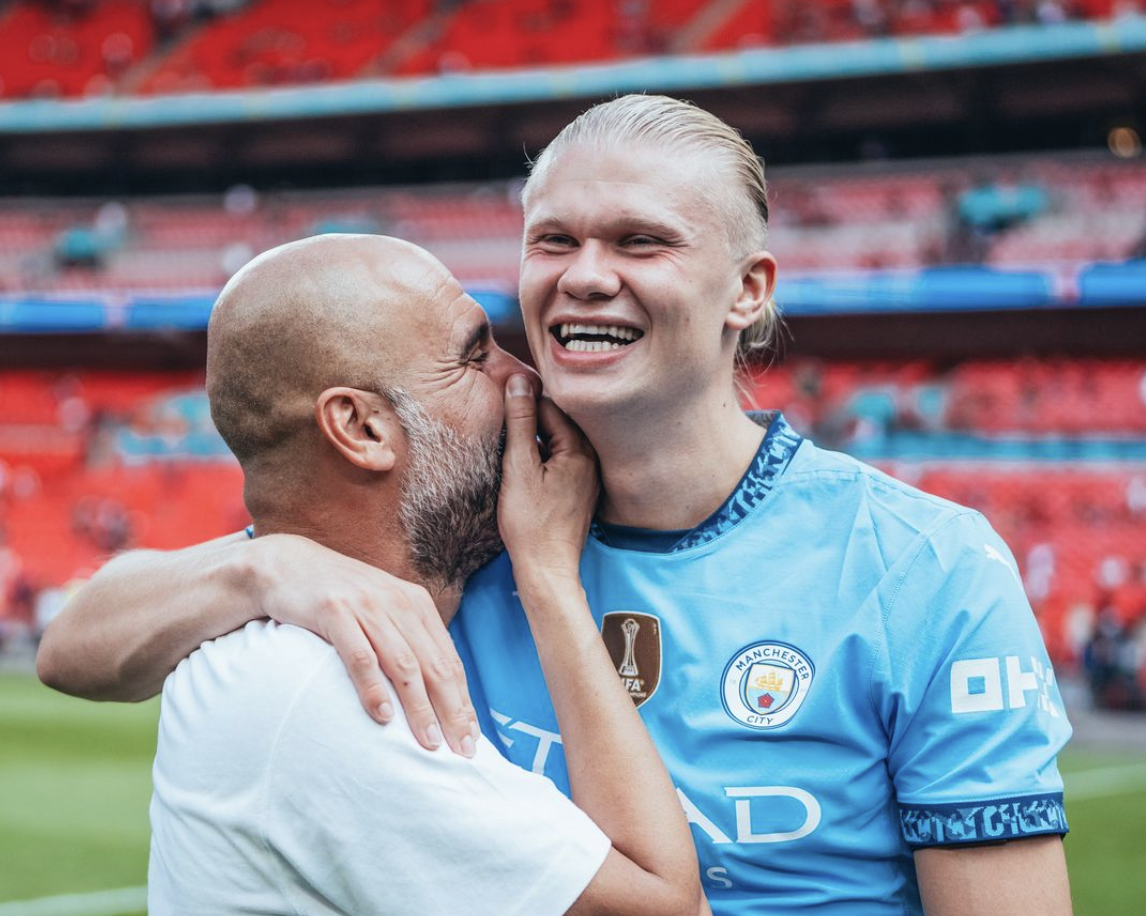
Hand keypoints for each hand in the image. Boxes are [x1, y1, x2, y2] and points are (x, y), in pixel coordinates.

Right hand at [248, 533, 477, 755]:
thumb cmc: (339, 597)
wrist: (288, 565)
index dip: (463, 701)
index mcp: (417, 604)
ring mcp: (367, 606)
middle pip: (434, 666)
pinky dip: (374, 688)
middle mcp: (398, 603)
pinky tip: (383, 716)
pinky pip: (360, 656)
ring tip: (429, 742)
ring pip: (404, 665)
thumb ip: (407, 640)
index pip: (449, 660)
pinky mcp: (334, 611)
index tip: (471, 738)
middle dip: (451, 711)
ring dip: (419, 707)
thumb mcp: (382, 610)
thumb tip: (434, 690)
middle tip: (461, 750)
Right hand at [499, 374, 599, 584]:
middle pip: (557, 422)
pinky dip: (544, 457)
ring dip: (535, 439)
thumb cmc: (530, 523)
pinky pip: (562, 461)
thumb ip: (520, 422)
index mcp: (579, 449)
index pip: (550, 406)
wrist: (546, 568)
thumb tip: (518, 381)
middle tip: (502, 422)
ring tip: (509, 444)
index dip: (522, 401)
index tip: (500, 400)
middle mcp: (591, 459)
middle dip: (530, 419)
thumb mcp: (518, 467)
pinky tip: (525, 467)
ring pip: (559, 442)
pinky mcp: (581, 491)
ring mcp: (588, 476)